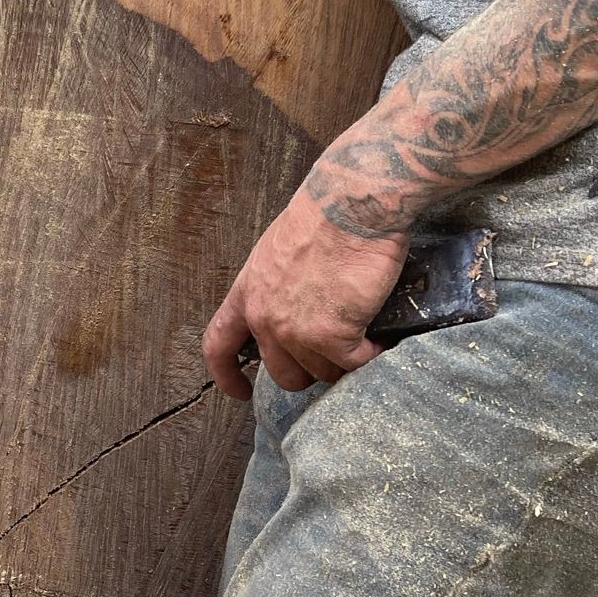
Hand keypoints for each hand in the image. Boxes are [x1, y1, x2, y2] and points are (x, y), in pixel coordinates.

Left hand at [203, 188, 410, 400]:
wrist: (351, 204)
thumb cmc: (323, 217)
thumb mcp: (278, 252)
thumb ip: (276, 287)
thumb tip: (292, 307)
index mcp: (248, 293)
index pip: (219, 344)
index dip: (226, 375)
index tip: (240, 392)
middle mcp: (265, 318)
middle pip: (282, 373)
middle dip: (309, 371)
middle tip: (333, 355)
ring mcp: (296, 331)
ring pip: (321, 372)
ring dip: (344, 360)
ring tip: (362, 336)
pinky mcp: (332, 336)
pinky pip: (353, 363)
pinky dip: (370, 355)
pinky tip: (378, 339)